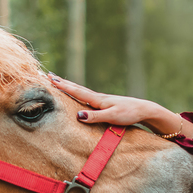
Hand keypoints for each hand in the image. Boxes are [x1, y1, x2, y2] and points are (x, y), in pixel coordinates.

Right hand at [48, 75, 192, 138]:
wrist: (143, 110)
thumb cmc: (129, 114)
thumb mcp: (112, 117)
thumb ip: (96, 116)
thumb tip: (78, 115)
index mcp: (97, 100)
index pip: (77, 92)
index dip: (63, 86)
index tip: (50, 79)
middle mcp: (97, 98)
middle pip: (76, 88)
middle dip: (62, 83)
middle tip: (48, 76)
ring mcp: (101, 100)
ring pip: (81, 91)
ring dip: (69, 86)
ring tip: (58, 82)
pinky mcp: (104, 104)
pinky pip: (86, 97)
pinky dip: (77, 93)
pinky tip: (76, 94)